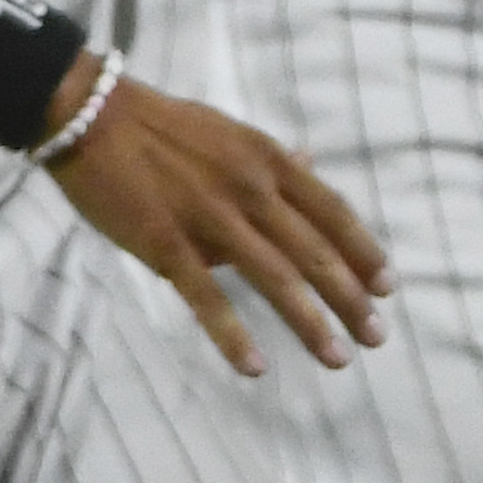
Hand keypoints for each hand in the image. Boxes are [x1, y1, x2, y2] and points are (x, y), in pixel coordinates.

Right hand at [45, 66, 391, 377]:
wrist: (95, 116)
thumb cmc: (165, 127)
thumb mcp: (233, 132)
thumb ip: (271, 158)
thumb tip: (309, 163)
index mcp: (269, 161)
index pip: (332, 212)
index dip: (363, 250)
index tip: (388, 286)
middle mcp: (251, 189)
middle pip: (314, 251)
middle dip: (351, 297)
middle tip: (378, 336)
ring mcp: (210, 217)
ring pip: (274, 276)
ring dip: (310, 322)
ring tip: (338, 357)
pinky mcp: (166, 243)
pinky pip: (206, 296)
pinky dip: (232, 334)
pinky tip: (256, 366)